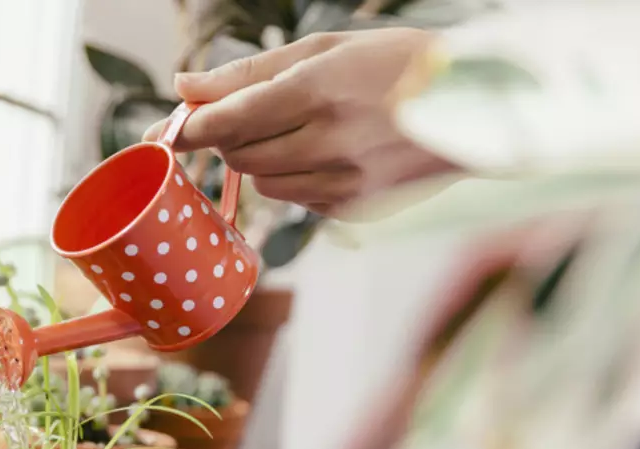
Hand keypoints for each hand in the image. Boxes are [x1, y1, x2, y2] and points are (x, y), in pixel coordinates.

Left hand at [144, 30, 455, 215]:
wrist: (476, 106)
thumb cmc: (397, 63)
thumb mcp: (325, 48)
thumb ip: (249, 73)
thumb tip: (185, 88)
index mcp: (320, 91)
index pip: (231, 119)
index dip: (190, 128)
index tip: (163, 131)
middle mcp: (330, 142)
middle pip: (239, 155)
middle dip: (226, 138)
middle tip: (240, 115)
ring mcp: (344, 182)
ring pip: (263, 183)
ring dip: (259, 159)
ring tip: (294, 128)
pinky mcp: (353, 209)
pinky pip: (295, 199)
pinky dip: (292, 177)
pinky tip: (323, 152)